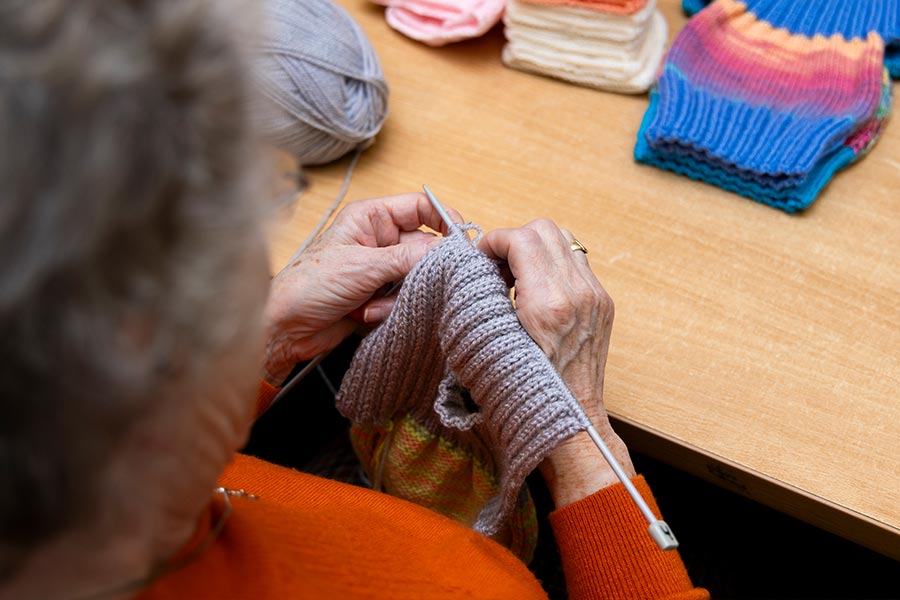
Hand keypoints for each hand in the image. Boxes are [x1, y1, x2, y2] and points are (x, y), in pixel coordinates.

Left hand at [263, 192, 460, 386]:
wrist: (285, 329)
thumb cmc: (308, 286)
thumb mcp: (362, 266)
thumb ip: (408, 257)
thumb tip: (448, 251)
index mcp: (370, 217)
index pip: (421, 207)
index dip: (444, 219)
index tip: (462, 240)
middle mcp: (378, 239)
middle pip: (424, 247)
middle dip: (418, 271)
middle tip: (411, 283)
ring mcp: (380, 268)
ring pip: (417, 278)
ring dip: (399, 295)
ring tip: (370, 304)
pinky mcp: (379, 295)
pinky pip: (405, 299)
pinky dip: (390, 310)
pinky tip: (364, 314)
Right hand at [478, 220, 634, 506]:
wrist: (570, 420)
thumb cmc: (525, 391)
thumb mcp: (492, 342)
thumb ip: (485, 294)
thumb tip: (475, 265)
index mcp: (548, 304)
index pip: (520, 238)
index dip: (493, 242)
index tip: (480, 259)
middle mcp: (577, 293)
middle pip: (543, 229)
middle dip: (514, 240)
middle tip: (497, 265)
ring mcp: (595, 296)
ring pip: (563, 240)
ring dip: (535, 248)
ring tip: (517, 276)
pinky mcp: (603, 303)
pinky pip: (577, 262)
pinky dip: (553, 264)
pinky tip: (537, 290)